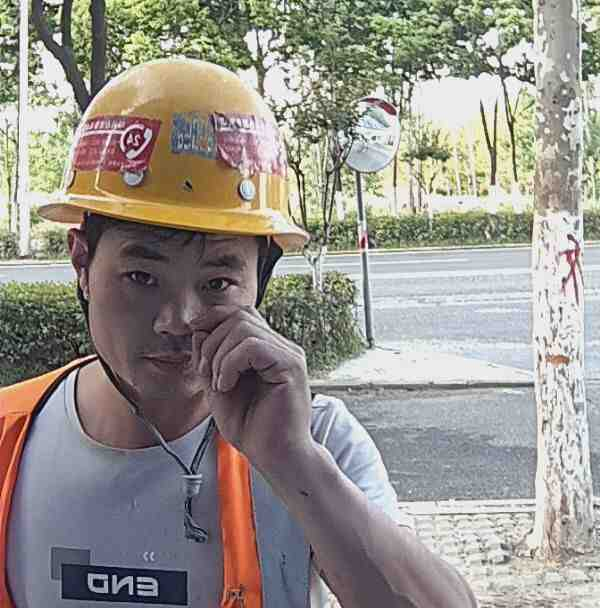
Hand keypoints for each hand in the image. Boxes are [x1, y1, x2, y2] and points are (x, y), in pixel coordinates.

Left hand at [191, 305, 313, 472]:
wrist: (276, 457)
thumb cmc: (254, 429)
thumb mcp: (218, 388)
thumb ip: (209, 360)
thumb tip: (199, 331)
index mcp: (268, 350)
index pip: (241, 314)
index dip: (214, 318)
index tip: (195, 336)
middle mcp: (281, 347)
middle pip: (239, 316)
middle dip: (211, 341)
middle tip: (206, 372)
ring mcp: (288, 354)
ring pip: (243, 327)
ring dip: (219, 355)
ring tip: (219, 383)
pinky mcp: (290, 366)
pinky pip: (252, 346)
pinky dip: (230, 363)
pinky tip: (228, 385)